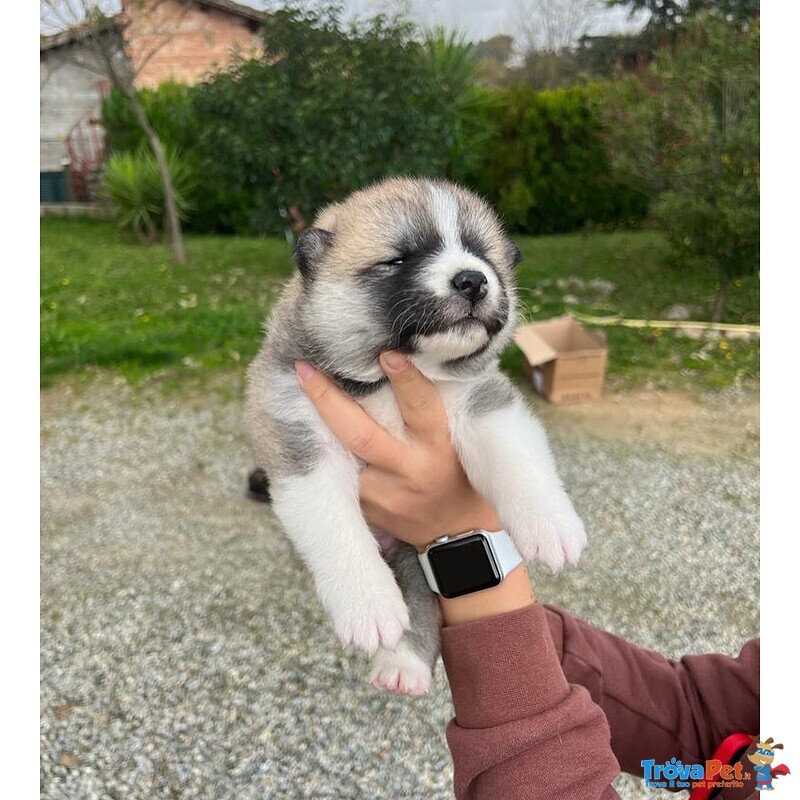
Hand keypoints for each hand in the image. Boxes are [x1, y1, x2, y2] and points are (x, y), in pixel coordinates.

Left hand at [295, 352, 499, 549]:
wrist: (456, 534)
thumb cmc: (460, 472)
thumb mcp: (458, 438)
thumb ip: (432, 406)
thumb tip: (400, 356)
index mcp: (439, 446)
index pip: (421, 407)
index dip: (406, 380)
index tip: (387, 353)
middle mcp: (409, 470)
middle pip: (362, 434)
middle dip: (329, 400)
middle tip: (304, 369)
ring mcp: (383, 494)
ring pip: (342, 455)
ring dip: (316, 426)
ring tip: (295, 391)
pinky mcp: (366, 509)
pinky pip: (340, 474)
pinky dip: (323, 452)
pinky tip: (305, 431)